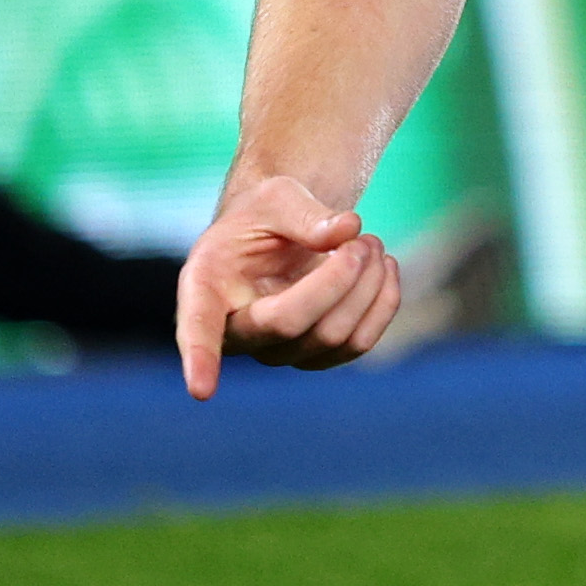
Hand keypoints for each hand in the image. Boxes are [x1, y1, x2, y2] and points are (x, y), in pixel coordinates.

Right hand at [176, 173, 401, 390]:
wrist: (278, 231)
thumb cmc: (264, 215)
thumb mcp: (276, 196)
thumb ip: (304, 213)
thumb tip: (347, 229)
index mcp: (205, 287)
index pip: (200, 327)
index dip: (199, 357)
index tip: (200, 390)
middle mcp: (236, 331)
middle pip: (288, 323)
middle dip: (337, 278)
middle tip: (363, 237)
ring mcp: (276, 352)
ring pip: (332, 336)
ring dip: (368, 286)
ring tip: (372, 242)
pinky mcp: (314, 357)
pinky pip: (358, 344)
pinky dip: (383, 302)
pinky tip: (385, 268)